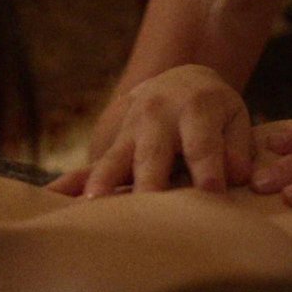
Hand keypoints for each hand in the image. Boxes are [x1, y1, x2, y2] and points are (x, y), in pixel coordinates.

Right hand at [46, 64, 252, 195]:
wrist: (179, 78)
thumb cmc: (214, 108)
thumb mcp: (235, 116)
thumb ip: (238, 147)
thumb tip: (238, 176)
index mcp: (197, 108)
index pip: (203, 145)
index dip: (208, 170)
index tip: (211, 195)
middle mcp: (159, 116)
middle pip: (153, 154)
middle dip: (149, 183)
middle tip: (147, 212)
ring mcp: (131, 128)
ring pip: (116, 159)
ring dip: (105, 183)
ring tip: (94, 206)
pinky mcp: (114, 141)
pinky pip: (94, 164)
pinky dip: (73, 182)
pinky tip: (53, 198)